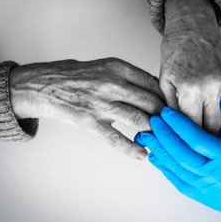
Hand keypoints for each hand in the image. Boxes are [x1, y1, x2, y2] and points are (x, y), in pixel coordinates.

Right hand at [10, 58, 163, 158]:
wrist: (48, 85)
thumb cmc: (82, 77)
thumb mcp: (108, 67)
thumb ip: (132, 78)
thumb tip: (158, 92)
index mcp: (119, 68)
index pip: (153, 84)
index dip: (166, 98)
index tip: (173, 109)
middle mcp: (112, 84)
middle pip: (150, 103)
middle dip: (164, 117)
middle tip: (172, 127)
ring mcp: (101, 104)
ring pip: (139, 120)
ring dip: (154, 132)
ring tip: (161, 139)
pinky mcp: (91, 122)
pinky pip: (117, 139)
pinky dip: (133, 149)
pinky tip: (143, 154)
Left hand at [136, 97, 220, 221]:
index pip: (196, 139)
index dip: (178, 124)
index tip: (166, 112)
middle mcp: (217, 176)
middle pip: (181, 155)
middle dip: (164, 137)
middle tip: (151, 121)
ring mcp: (211, 190)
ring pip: (178, 171)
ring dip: (161, 153)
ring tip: (148, 138)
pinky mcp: (208, 199)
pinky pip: (182, 184)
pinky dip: (167, 171)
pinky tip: (159, 160)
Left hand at [160, 0, 220, 133]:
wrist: (192, 28)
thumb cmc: (175, 54)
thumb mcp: (165, 83)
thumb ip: (171, 110)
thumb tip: (175, 134)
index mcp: (190, 89)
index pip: (194, 129)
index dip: (190, 141)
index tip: (189, 147)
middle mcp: (213, 86)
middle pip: (213, 127)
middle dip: (205, 137)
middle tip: (200, 140)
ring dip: (218, 124)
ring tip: (209, 125)